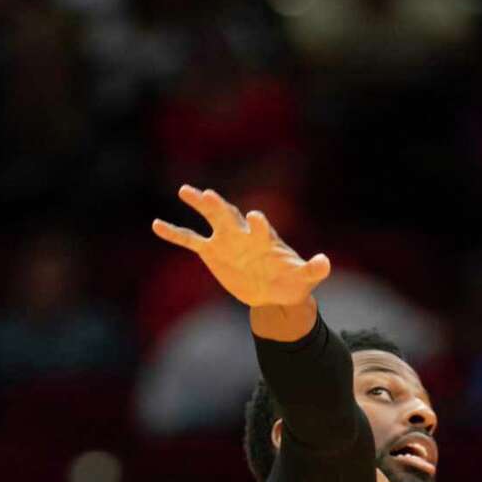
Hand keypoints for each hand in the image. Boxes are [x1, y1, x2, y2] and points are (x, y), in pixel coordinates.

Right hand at [152, 186, 330, 311]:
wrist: (275, 291)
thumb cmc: (292, 281)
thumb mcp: (305, 279)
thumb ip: (314, 270)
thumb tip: (324, 263)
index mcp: (265, 239)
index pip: (260, 227)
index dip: (258, 223)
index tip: (255, 217)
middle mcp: (243, 234)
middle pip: (231, 216)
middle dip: (220, 206)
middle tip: (208, 195)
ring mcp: (226, 241)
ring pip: (210, 219)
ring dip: (198, 205)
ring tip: (185, 190)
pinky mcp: (212, 252)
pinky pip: (190, 240)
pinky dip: (175, 233)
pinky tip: (157, 224)